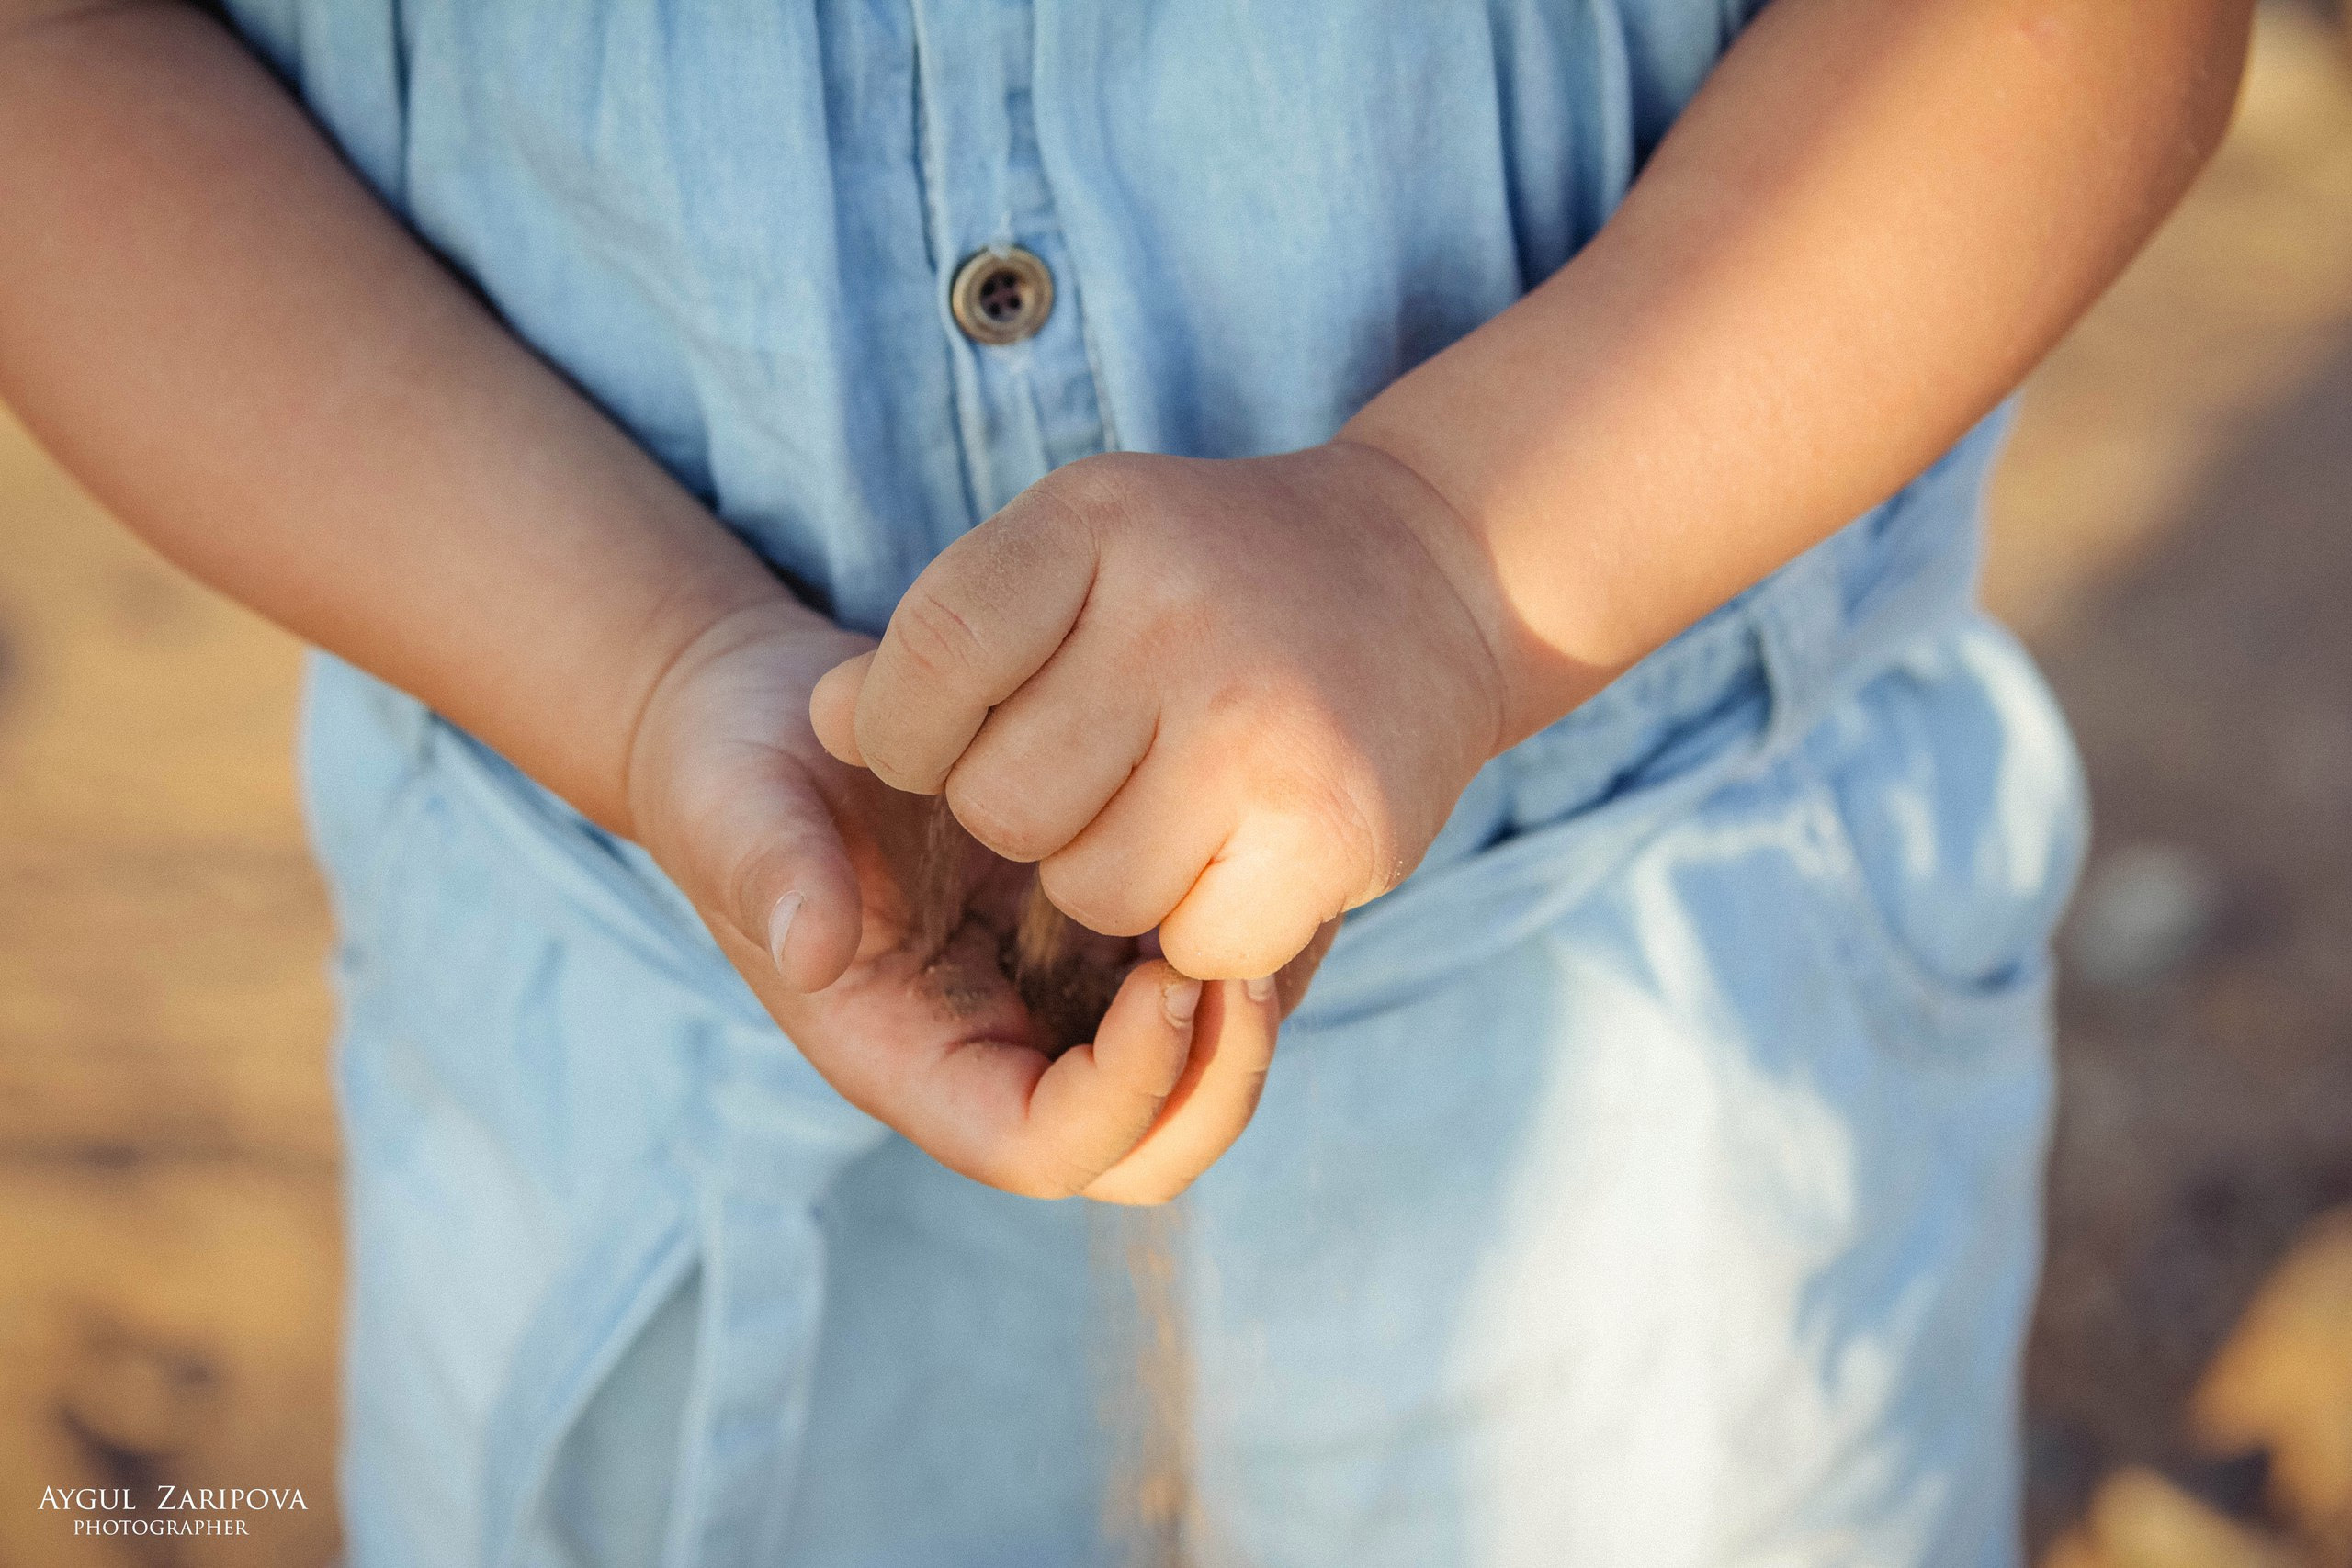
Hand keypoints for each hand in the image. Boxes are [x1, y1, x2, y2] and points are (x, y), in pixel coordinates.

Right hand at [622, 598, 1326, 1201]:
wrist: (776, 713)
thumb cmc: (739, 767)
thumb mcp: (734, 801)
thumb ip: (769, 873)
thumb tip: (813, 948)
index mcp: (913, 1058)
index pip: (1039, 1148)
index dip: (1120, 1095)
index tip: (1168, 982)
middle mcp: (1000, 1050)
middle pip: (1145, 1151)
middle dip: (1217, 1085)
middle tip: (1251, 967)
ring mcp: (1059, 998)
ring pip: (1197, 1074)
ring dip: (1251, 1016)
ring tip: (1280, 906)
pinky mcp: (1100, 932)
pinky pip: (1205, 977)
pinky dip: (1250, 941)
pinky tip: (1264, 857)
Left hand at [809, 441, 1506, 979]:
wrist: (1435, 574)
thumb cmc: (1211, 580)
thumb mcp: (1074, 555)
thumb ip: (949, 642)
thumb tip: (828, 725)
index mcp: (1092, 525)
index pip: (925, 668)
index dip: (913, 735)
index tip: (962, 738)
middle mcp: (1176, 614)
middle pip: (1001, 805)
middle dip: (1032, 817)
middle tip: (1107, 774)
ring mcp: (1261, 722)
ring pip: (1090, 890)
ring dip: (1119, 882)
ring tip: (1183, 809)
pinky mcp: (1333, 824)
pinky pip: (1195, 945)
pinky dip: (1207, 929)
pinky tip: (1246, 856)